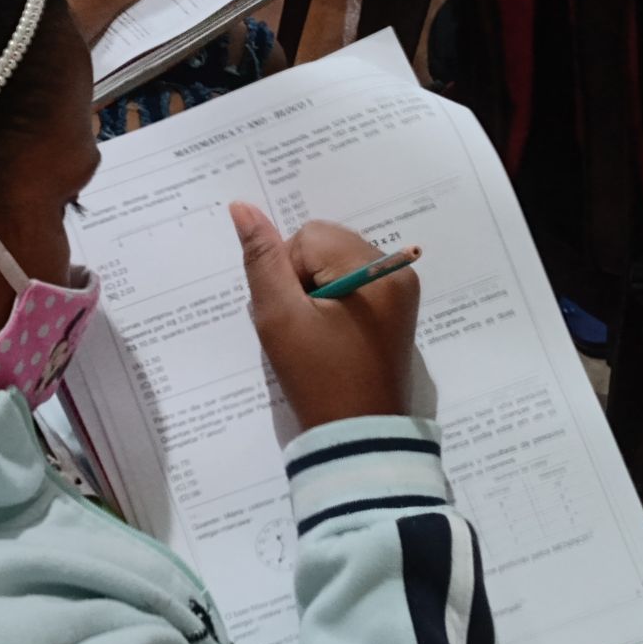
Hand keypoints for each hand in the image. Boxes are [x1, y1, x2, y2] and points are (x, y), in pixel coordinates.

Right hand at [230, 203, 419, 430]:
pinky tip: (330, 334)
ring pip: (334, 261)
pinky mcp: (396, 309)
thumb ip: (261, 259)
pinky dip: (331, 301)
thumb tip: (242, 206)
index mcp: (374, 269)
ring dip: (314, 290)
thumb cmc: (316, 377)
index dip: (288, 272)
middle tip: (304, 326)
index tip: (295, 315)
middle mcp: (396, 271)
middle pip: (325, 244)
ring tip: (317, 333)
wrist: (356, 437)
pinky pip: (351, 281)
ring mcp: (400, 290)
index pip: (309, 236)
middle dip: (302, 278)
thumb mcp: (279, 316)